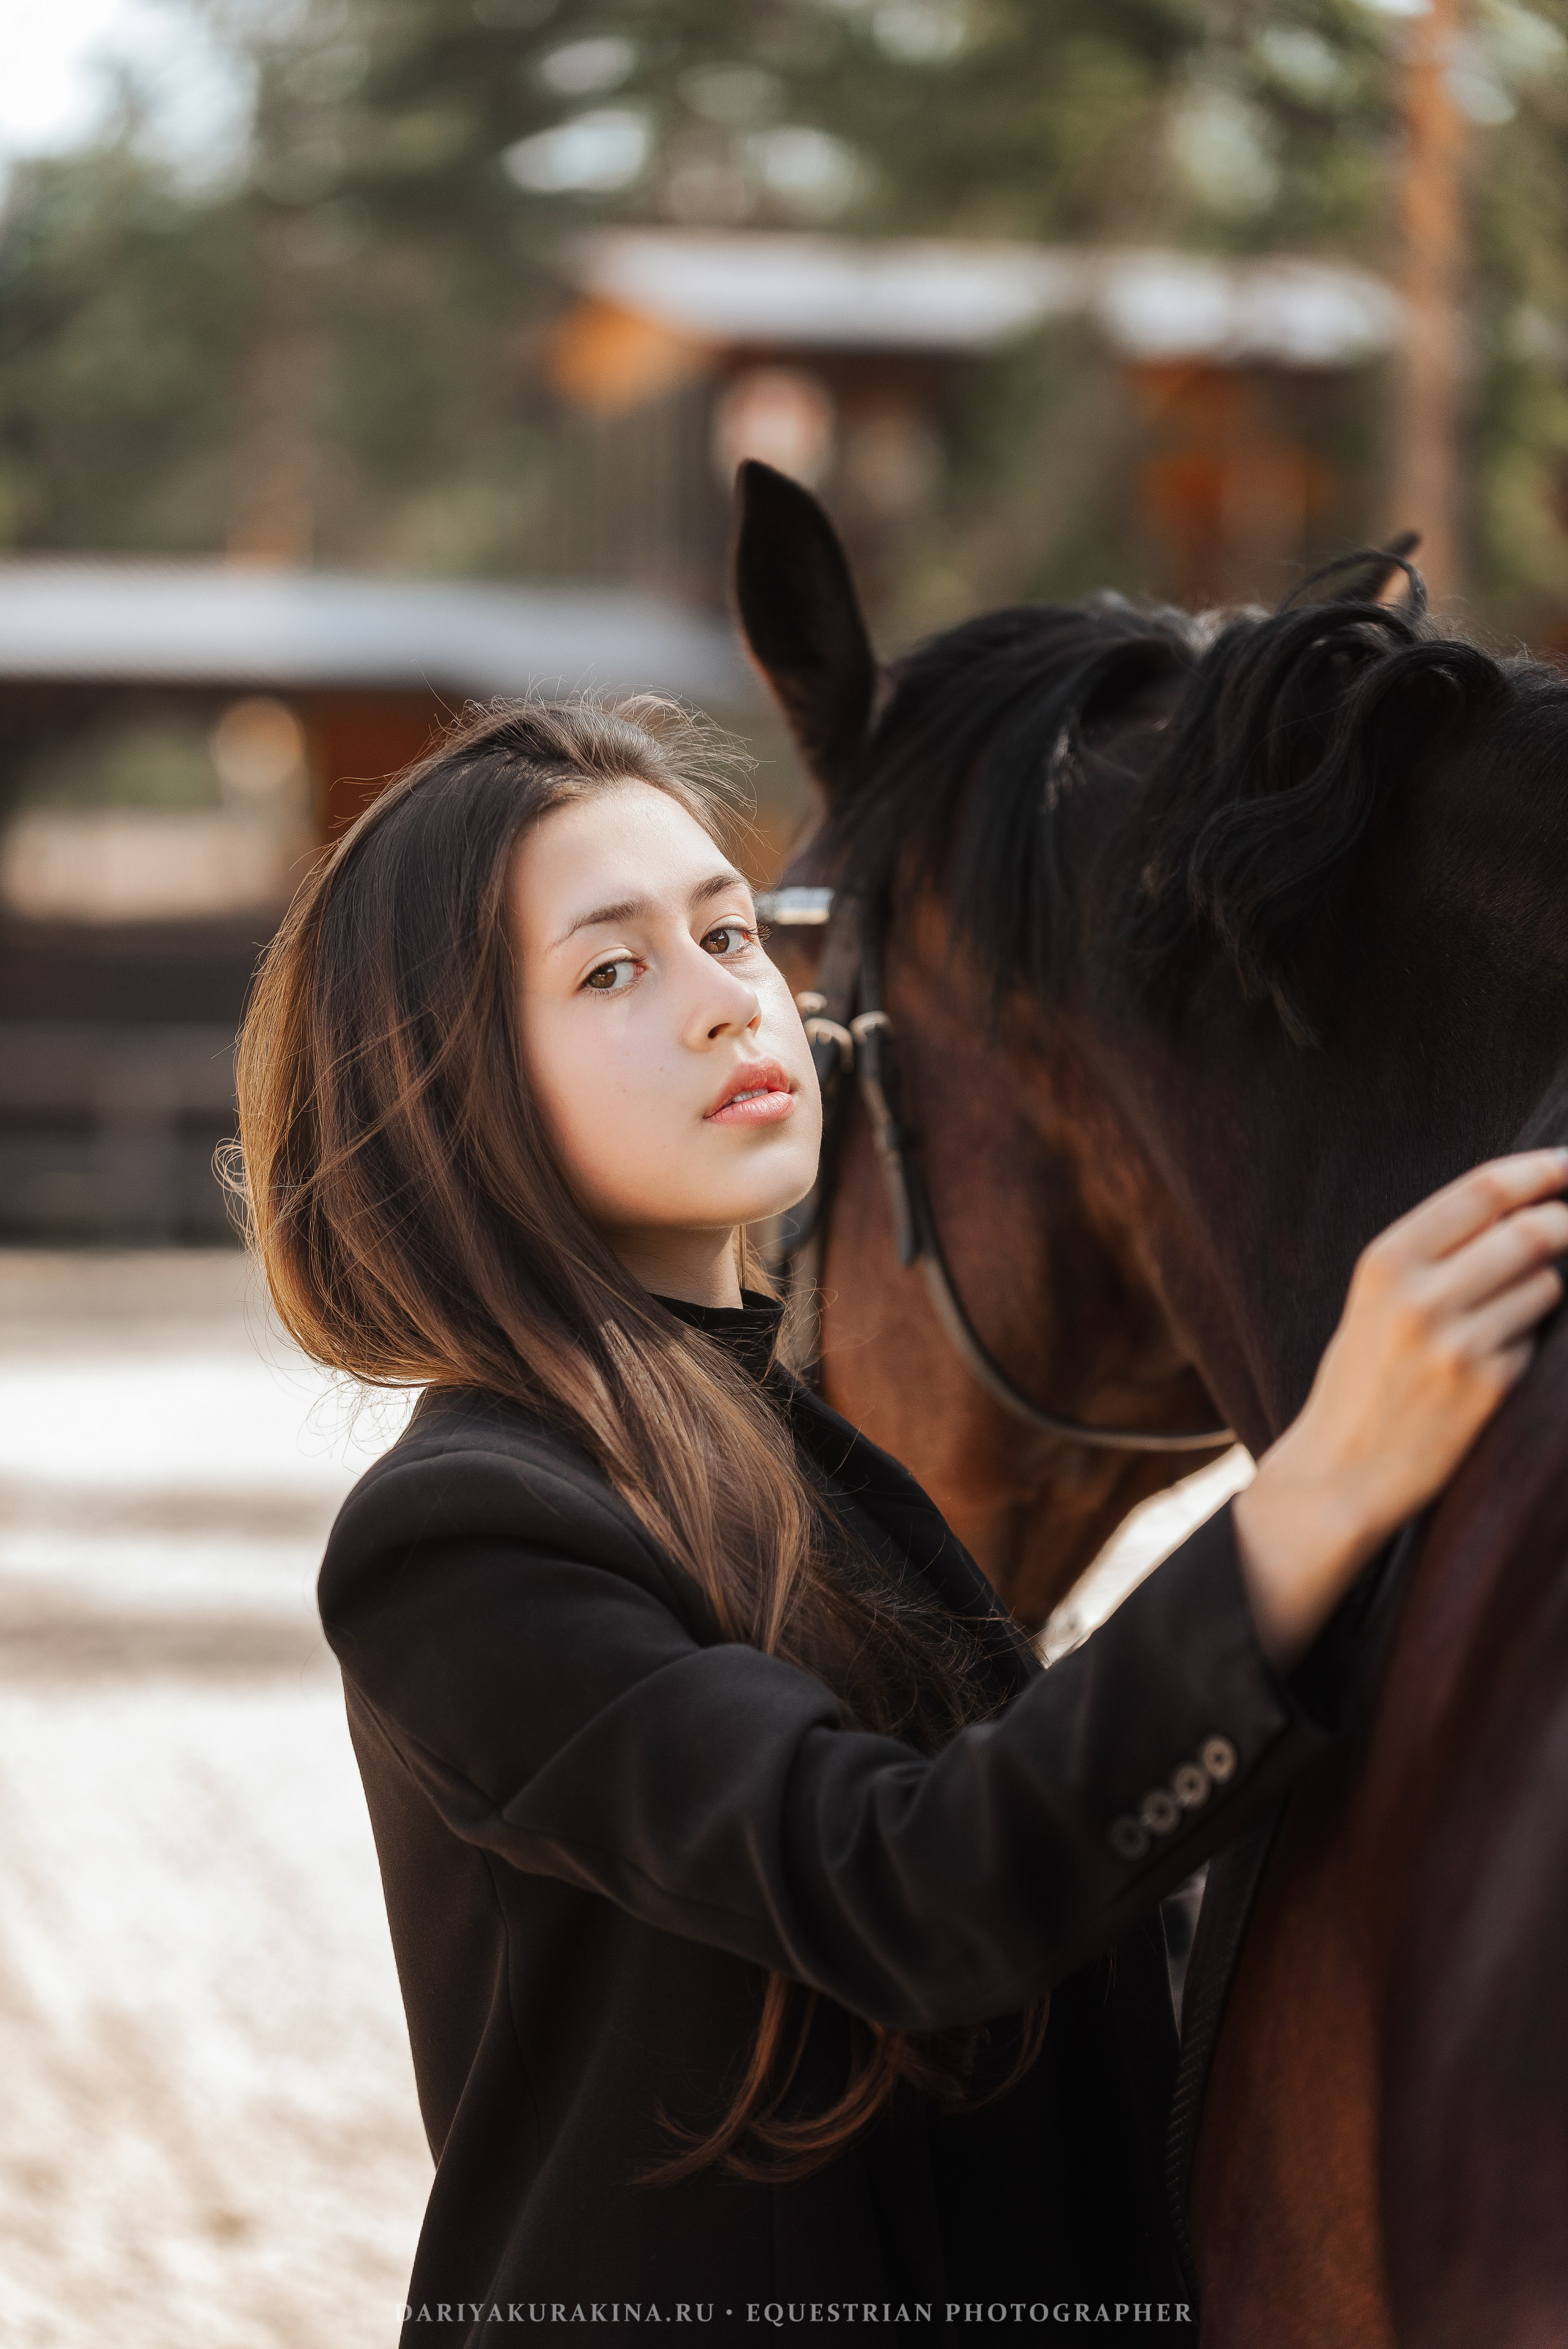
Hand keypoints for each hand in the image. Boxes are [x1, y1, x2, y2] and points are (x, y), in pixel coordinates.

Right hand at [1233, 1149, 1567, 1669]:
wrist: (1340, 1473)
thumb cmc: (1362, 1378)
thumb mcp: (1375, 1300)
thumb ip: (1435, 1252)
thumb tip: (1522, 1203)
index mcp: (1385, 1262)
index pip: (1484, 1191)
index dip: (1540, 1169)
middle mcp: (1420, 1298)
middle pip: (1530, 1230)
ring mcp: (1457, 1345)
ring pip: (1546, 1284)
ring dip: (1548, 1285)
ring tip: (1515, 1307)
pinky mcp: (1490, 1389)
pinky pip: (1537, 1339)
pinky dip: (1529, 1338)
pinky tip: (1494, 1360)